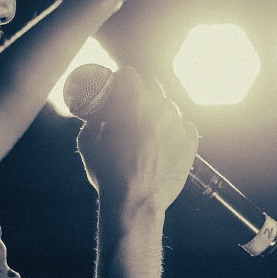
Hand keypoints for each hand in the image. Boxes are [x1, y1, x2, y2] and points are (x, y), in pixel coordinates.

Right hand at [76, 66, 198, 214]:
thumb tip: (96, 115)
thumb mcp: (87, 142)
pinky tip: (162, 142)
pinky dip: (173, 130)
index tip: (115, 89)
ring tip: (146, 130)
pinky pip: (184, 125)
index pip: (129, 74)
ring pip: (168, 105)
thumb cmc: (107, 174)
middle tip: (129, 110)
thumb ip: (92, 121)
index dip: (119, 80)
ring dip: (157, 112)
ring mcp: (177, 124)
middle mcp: (158, 108)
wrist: (135, 203)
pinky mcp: (190, 142)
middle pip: (151, 86)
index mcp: (132, 103)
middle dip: (139, 93)